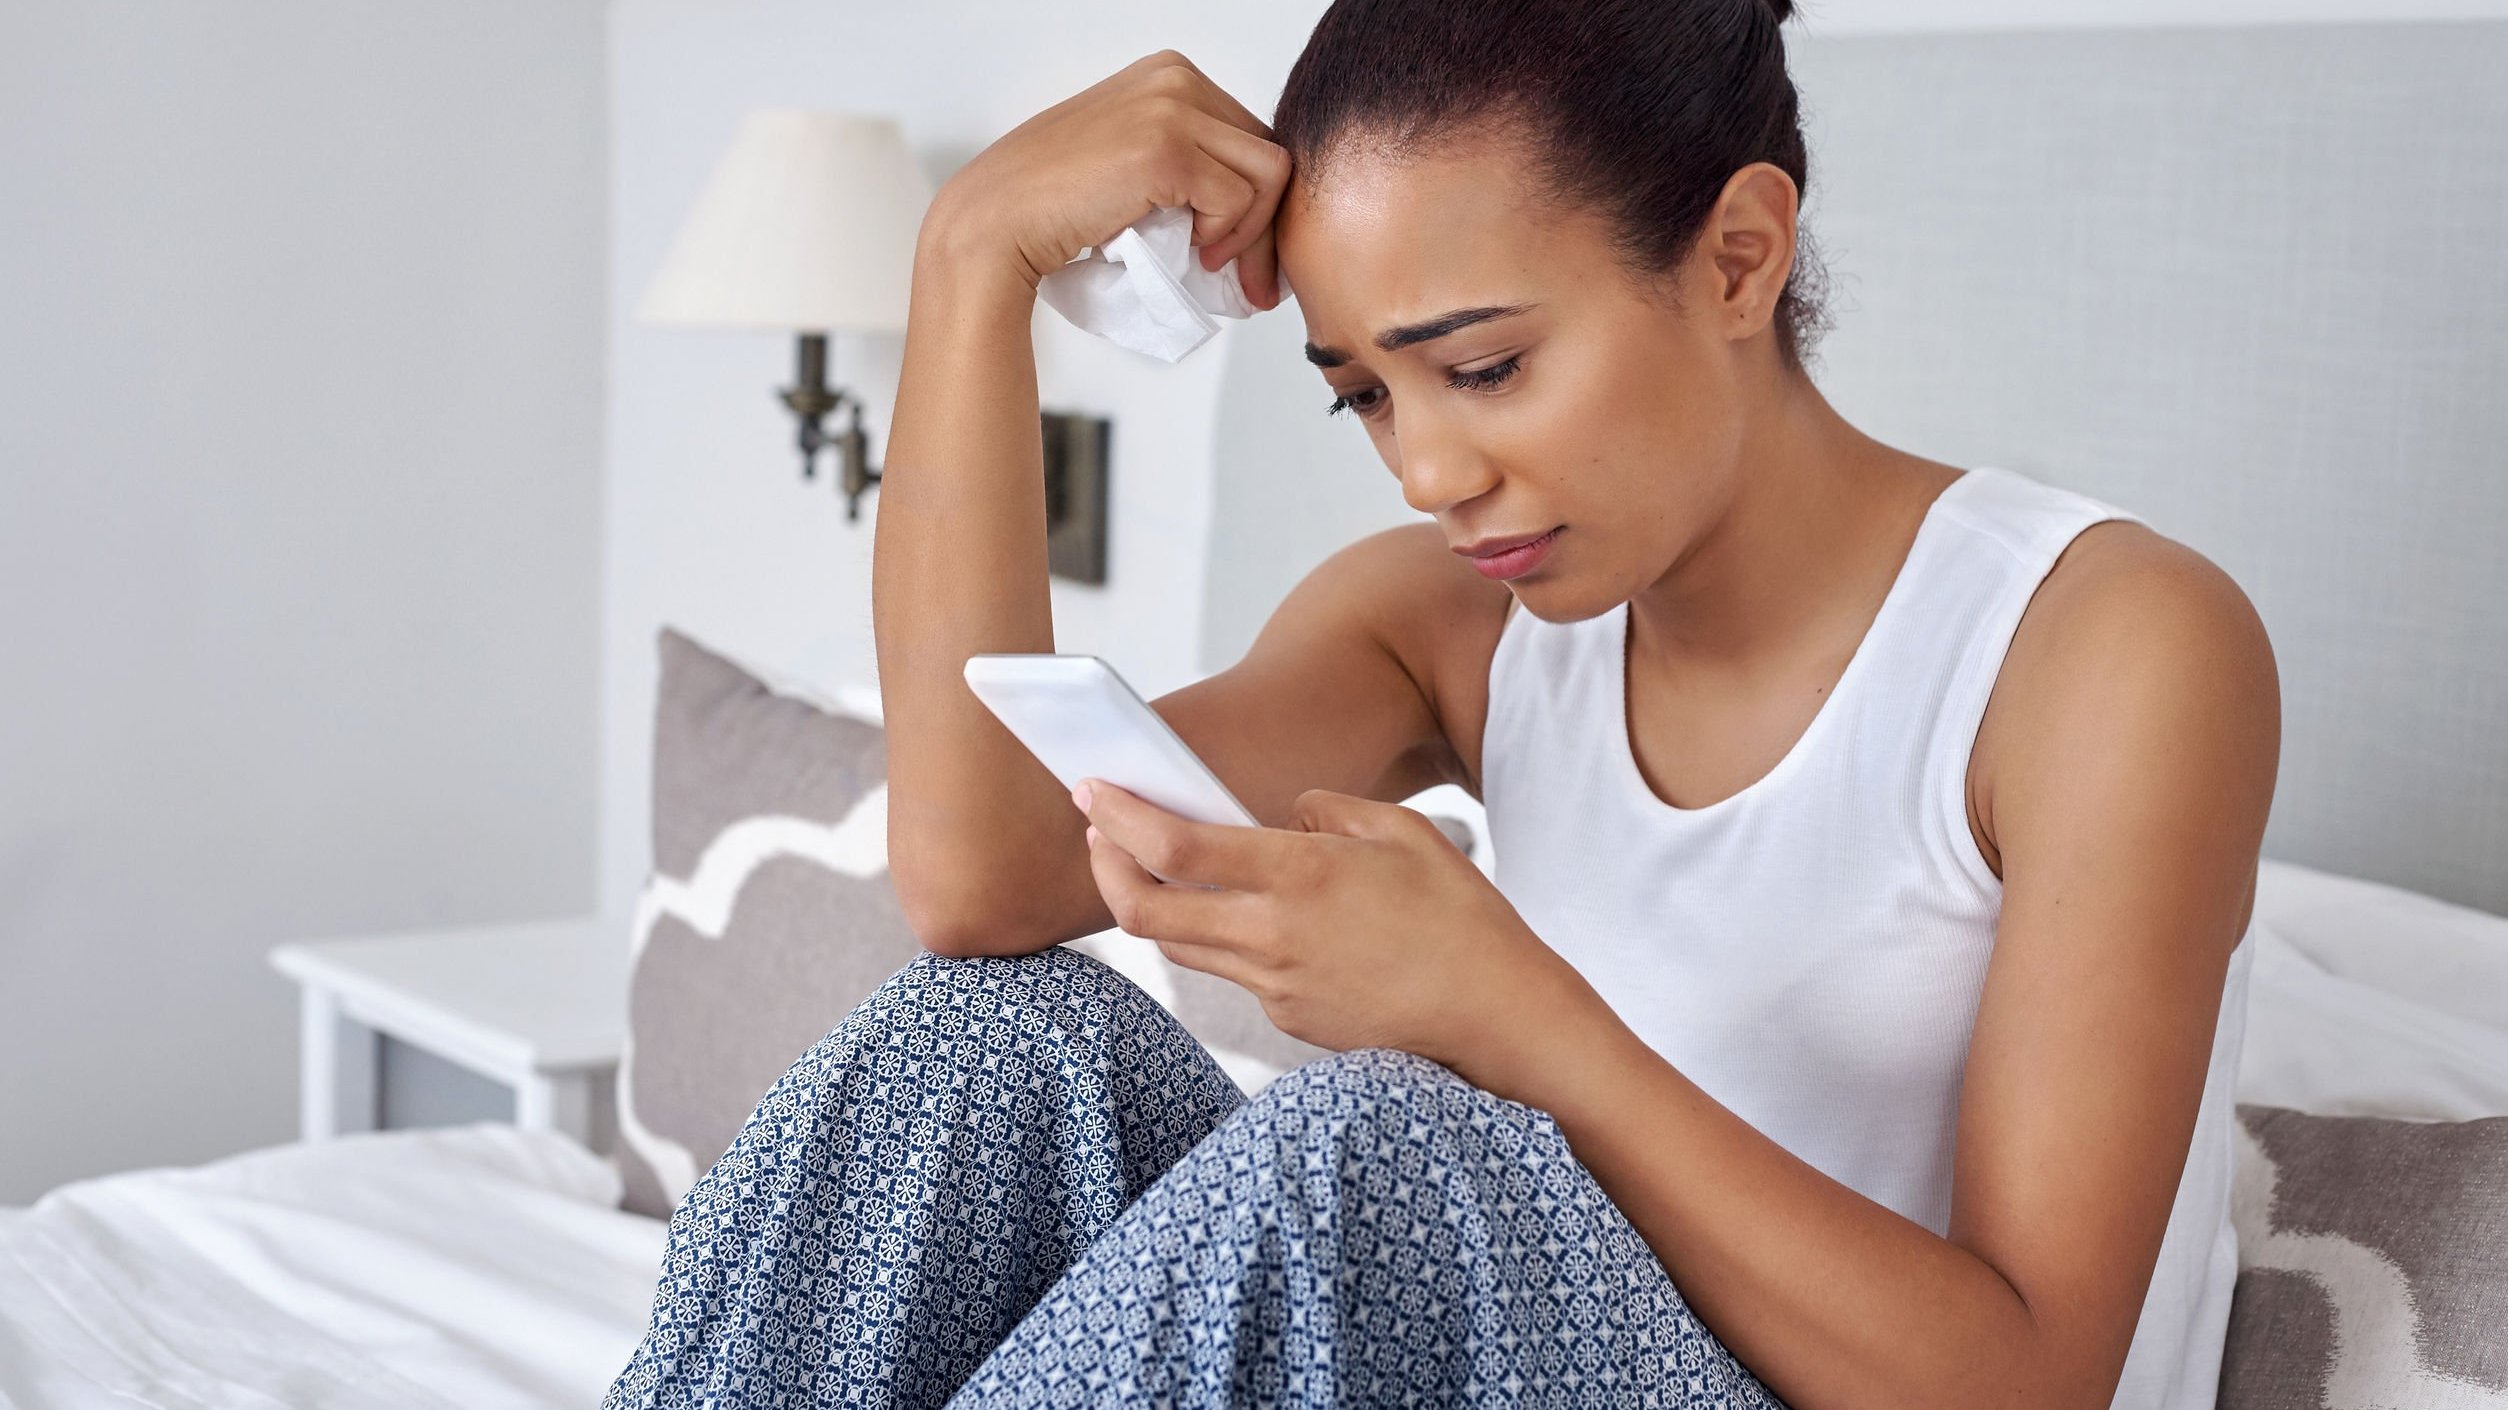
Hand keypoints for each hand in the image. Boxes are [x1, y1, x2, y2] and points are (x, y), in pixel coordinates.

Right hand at [923, 49, 1289, 306]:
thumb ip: (1186, 159)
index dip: (1258, 201)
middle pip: (1269, 153)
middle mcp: (1175, 79)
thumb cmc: (1054, 202)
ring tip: (1211, 264)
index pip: (1250, 137)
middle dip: (1267, 224)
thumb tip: (1250, 207)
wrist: (998, 221)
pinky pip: (1237, 200)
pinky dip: (1226, 237)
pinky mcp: (1167, 151)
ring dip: (1249, 234)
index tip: (1248, 255)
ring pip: (1268, 175)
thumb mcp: (1132, 158)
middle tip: (1252, 281)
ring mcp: (1172, 110)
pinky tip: (1193, 253)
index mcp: (1170, 74)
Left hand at [1071, 779, 1571, 1068]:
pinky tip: (1246, 915)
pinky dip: (1220, 937)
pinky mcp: (1287, 1021)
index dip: (1119, 818)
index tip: (1091, 791)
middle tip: (1098, 835)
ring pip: (1179, 946)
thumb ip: (1330, 811)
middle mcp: (1273, 937)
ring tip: (1155, 867)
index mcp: (1300, 877)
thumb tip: (1286, 813)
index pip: (1175, 848)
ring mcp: (1275, 988)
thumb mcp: (1404, 833)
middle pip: (1145, 912)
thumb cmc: (1464, 920)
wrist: (1498, 1021)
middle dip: (1105, 868)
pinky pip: (1232, 972)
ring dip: (1153, 905)